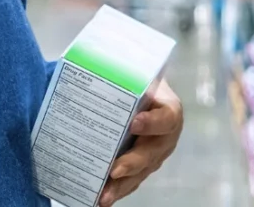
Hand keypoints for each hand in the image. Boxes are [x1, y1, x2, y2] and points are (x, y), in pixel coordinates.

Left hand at [100, 80, 182, 206]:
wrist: (144, 94)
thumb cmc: (139, 82)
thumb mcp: (138, 75)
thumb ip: (122, 72)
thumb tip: (85, 60)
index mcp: (169, 110)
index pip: (166, 117)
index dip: (152, 122)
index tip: (134, 123)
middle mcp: (166, 136)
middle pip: (152, 152)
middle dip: (133, 162)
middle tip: (115, 169)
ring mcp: (155, 154)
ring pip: (140, 173)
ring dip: (122, 185)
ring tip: (104, 195)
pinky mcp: (143, 167)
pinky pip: (131, 182)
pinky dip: (117, 191)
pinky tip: (100, 199)